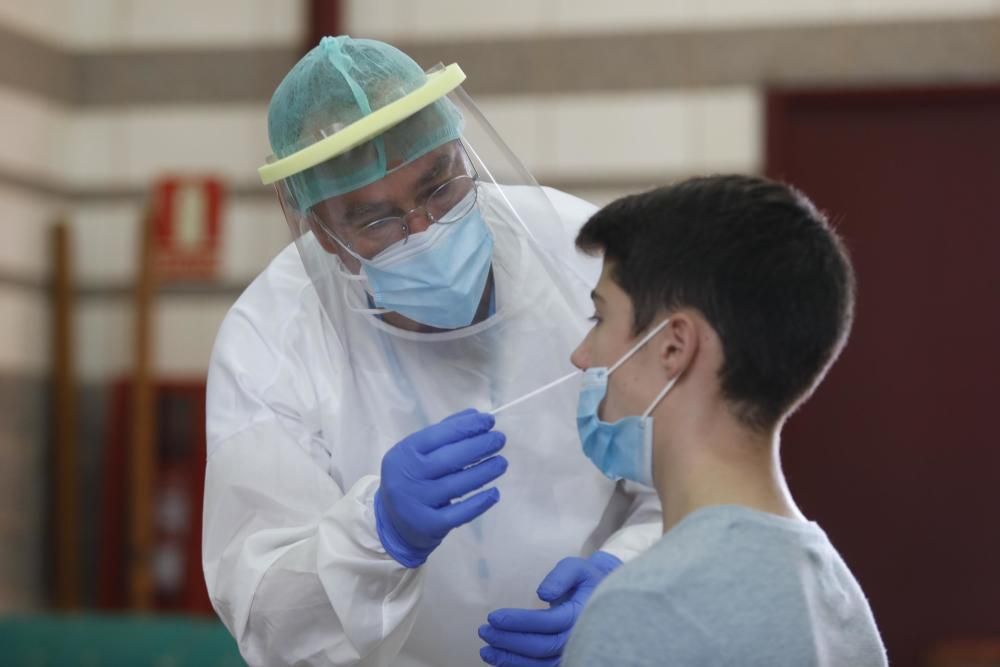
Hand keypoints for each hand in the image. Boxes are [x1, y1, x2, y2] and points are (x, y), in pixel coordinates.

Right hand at [375, 409, 506, 567]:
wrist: (394, 522)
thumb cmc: (412, 478)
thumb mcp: (418, 452)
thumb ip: (445, 432)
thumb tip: (476, 415)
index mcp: (404, 453)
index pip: (437, 435)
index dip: (465, 427)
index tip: (489, 421)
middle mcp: (408, 477)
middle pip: (448, 460)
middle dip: (478, 446)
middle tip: (500, 440)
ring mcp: (418, 503)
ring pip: (457, 485)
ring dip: (484, 472)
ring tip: (501, 463)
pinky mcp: (429, 525)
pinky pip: (459, 514)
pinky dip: (479, 503)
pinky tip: (495, 493)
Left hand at [478, 551, 621, 665]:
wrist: (606, 598)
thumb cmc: (586, 581)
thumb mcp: (577, 568)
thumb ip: (561, 576)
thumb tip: (543, 594)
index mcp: (581, 614)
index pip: (548, 623)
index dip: (519, 622)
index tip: (493, 617)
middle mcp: (579, 638)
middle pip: (541, 647)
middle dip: (509, 641)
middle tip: (483, 631)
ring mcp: (574, 652)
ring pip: (541, 664)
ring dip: (511, 659)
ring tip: (486, 650)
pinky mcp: (567, 659)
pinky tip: (499, 660)